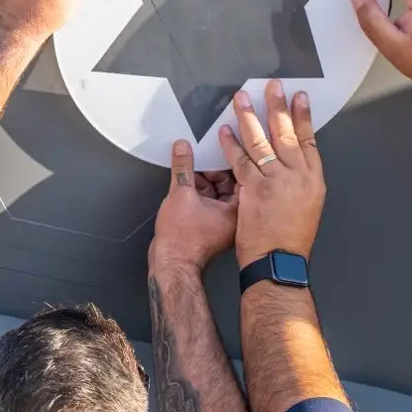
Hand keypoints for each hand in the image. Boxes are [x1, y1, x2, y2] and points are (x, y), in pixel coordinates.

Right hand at [149, 142, 237, 274]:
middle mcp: (233, 218)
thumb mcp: (181, 193)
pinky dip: (197, 192)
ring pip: (215, 192)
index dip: (228, 159)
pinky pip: (207, 202)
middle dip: (212, 169)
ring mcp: (221, 223)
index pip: (240, 176)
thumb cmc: (182, 241)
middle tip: (200, 156)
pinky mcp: (208, 226)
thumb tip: (183, 149)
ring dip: (202, 180)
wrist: (170, 264)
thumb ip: (182, 167)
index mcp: (237, 211)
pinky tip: (184, 183)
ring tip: (188, 169)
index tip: (219, 147)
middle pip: (227, 183)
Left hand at [225, 80, 324, 267]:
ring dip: (250, 117)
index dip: (304, 116)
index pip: (310, 140)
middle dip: (278, 106)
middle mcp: (298, 176)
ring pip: (262, 141)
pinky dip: (232, 144)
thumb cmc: (291, 242)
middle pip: (288, 133)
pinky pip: (241, 160)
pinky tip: (225, 131)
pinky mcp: (255, 189)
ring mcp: (277, 181)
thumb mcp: (307, 208)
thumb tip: (292, 169)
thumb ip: (300, 184)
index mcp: (314, 180)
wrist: (280, 263)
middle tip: (272, 86)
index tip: (299, 98)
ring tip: (240, 99)